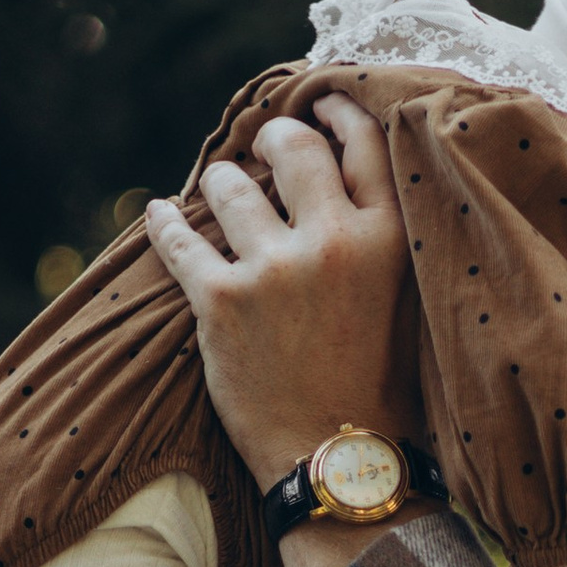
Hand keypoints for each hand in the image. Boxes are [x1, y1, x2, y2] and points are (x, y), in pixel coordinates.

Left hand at [145, 98, 419, 566]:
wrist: (340, 464)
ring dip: (223, 183)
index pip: (361, 142)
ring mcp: (274, 270)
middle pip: (293, 146)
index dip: (335, 109)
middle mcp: (334, 242)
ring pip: (232, 185)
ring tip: (222, 193)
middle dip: (272, 135)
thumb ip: (383, 236)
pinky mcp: (221, 303)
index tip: (318, 101)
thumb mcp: (408, 301)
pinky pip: (179, 238)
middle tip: (263, 143)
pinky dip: (163, 223)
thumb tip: (343, 172)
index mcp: (388, 239)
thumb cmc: (381, 389)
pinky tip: (158, 215)